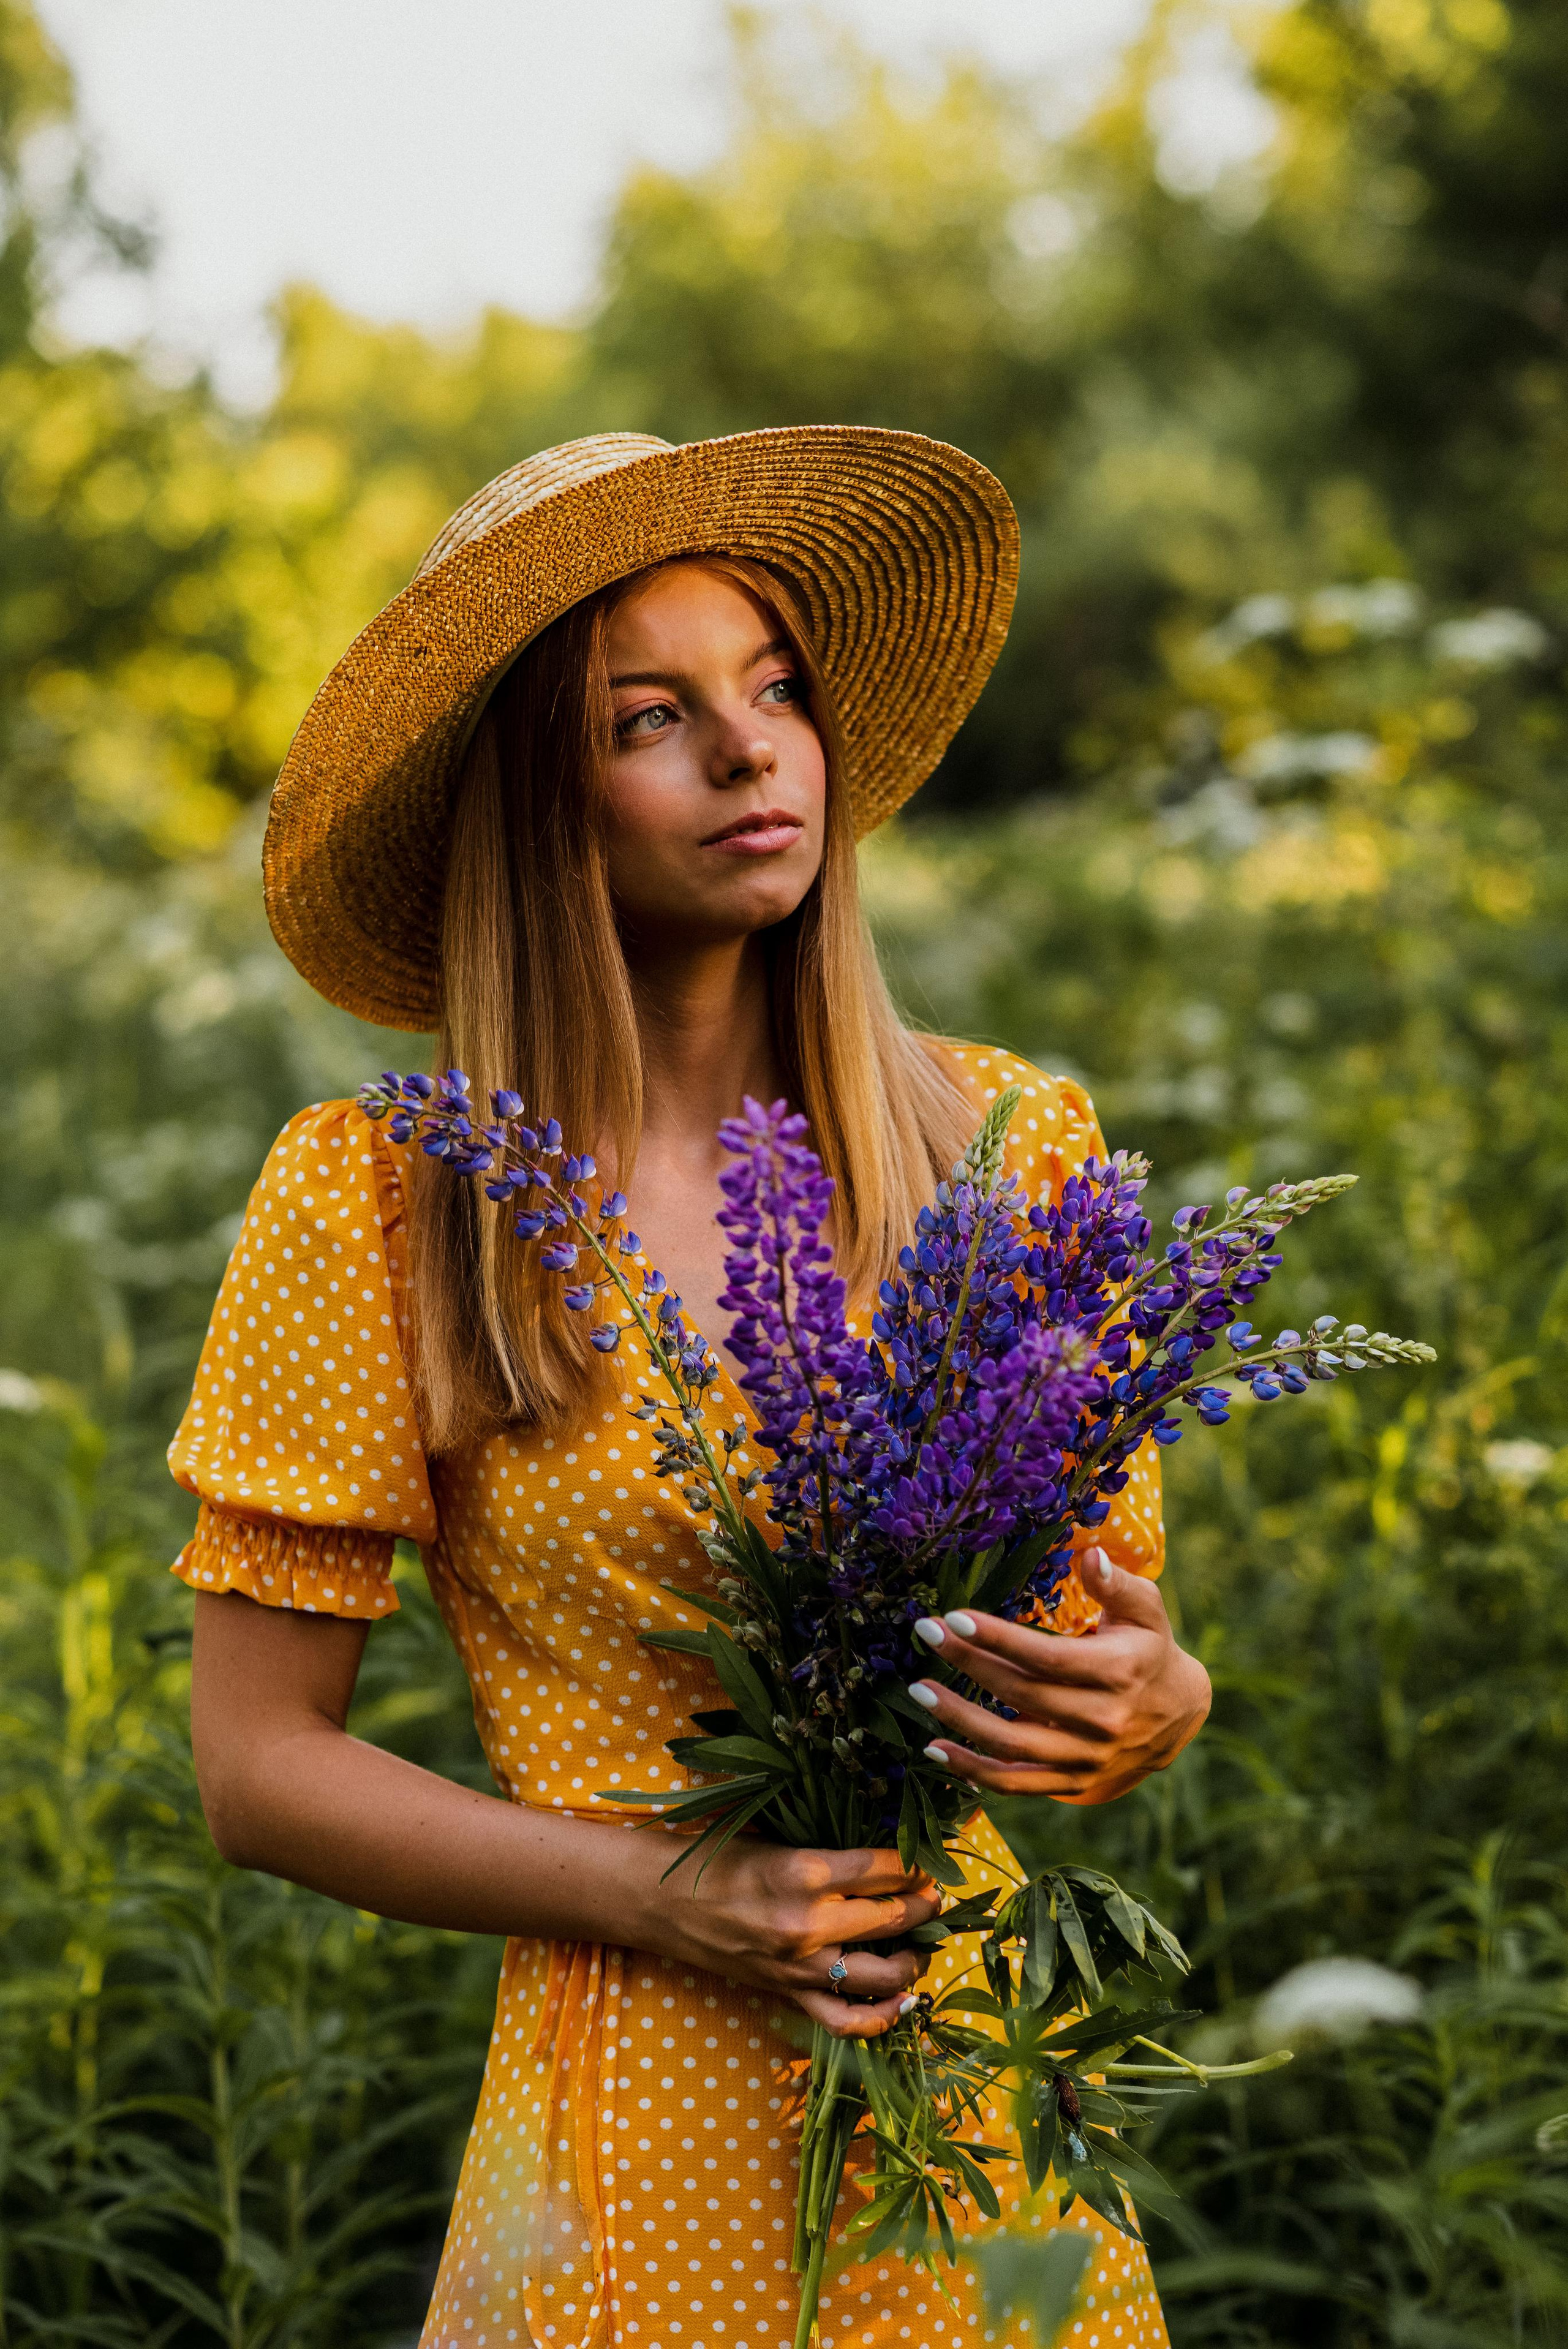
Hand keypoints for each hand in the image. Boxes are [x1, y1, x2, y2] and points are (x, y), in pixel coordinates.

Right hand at [634, 1836, 941, 2038]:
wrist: (662, 1900)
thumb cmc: (717, 1857)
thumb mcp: (777, 1838)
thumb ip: (829, 1851)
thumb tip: (889, 1852)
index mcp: (804, 1871)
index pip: (885, 1871)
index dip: (917, 1864)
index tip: (930, 1859)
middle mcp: (807, 1922)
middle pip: (893, 1918)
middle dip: (925, 1904)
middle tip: (934, 1893)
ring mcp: (798, 1966)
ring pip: (883, 1975)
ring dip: (914, 1958)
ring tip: (921, 1940)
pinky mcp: (787, 1993)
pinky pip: (846, 2020)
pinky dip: (882, 2017)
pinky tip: (905, 2000)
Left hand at [906, 1546, 1210, 1805]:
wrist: (1178, 1712)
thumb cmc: (1149, 1646)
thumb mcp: (1145, 1609)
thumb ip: (1116, 1584)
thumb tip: (1091, 1556)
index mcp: (1119, 1672)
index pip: (1048, 1657)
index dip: (998, 1639)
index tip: (953, 1618)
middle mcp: (1104, 1720)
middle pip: (1022, 1695)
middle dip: (967, 1663)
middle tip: (924, 1635)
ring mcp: (1087, 1758)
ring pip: (1012, 1746)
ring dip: (960, 1720)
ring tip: (919, 1691)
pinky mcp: (1073, 1782)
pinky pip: (1015, 1785)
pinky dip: (973, 1772)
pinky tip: (935, 1750)